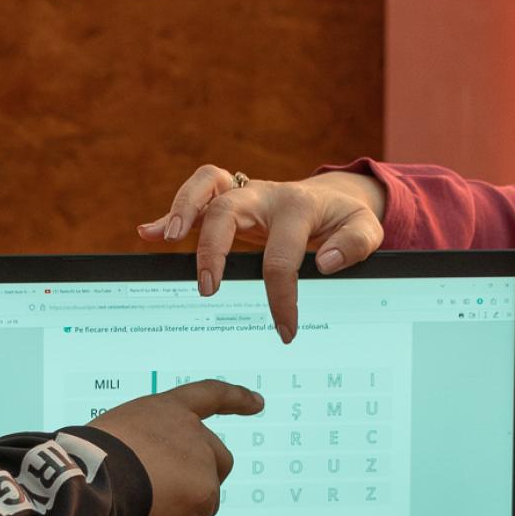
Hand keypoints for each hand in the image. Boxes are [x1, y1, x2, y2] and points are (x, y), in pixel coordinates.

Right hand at [88, 379, 263, 515]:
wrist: (91, 471)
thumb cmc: (88, 457)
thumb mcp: (117, 439)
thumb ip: (146, 451)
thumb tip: (150, 488)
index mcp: (168, 410)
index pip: (209, 395)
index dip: (235, 399)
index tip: (258, 402)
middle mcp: (192, 431)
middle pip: (219, 462)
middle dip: (203, 484)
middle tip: (170, 500)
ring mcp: (203, 463)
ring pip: (201, 504)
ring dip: (174, 514)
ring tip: (135, 508)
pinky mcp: (204, 493)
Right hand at [138, 165, 385, 341]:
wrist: (329, 198)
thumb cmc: (343, 220)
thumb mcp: (365, 229)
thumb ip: (355, 244)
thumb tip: (324, 262)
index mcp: (297, 207)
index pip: (281, 256)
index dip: (281, 297)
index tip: (284, 330)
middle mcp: (264, 194)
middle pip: (228, 209)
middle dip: (213, 248)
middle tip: (209, 288)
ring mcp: (243, 193)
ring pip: (206, 185)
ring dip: (182, 209)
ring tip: (167, 238)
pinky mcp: (227, 198)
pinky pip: (195, 196)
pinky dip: (168, 212)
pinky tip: (148, 233)